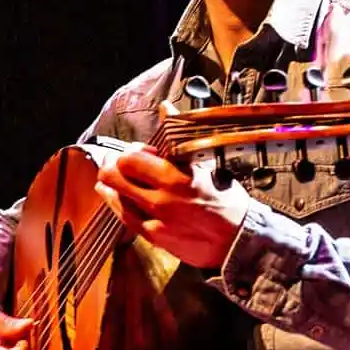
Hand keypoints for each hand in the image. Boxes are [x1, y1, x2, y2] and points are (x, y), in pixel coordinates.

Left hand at [95, 144, 252, 270]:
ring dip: (111, 185)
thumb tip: (165, 108)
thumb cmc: (226, 202)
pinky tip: (120, 198)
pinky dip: (119, 204)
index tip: (140, 151)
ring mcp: (155, 220)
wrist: (239, 241)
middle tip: (118, 163)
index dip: (130, 150)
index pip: (130, 158)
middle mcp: (161, 199)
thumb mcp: (205, 166)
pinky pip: (124, 218)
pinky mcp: (154, 238)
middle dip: (112, 165)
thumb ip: (178, 140)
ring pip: (114, 197)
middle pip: (113, 176)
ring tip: (114, 180)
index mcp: (175, 178)